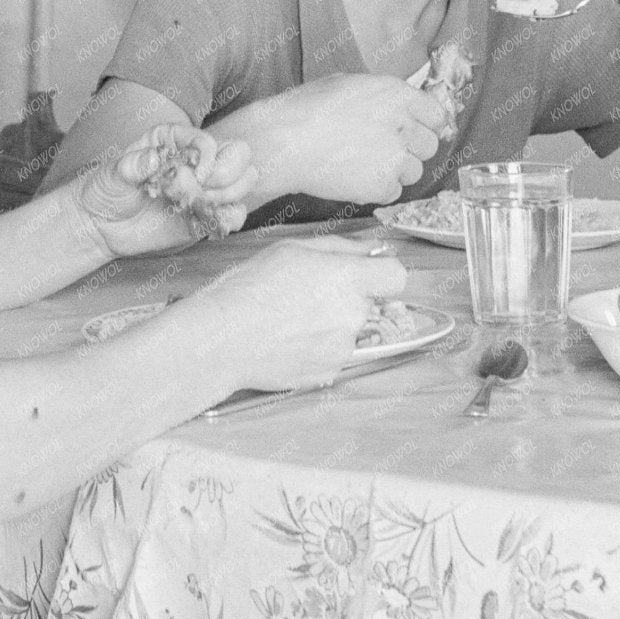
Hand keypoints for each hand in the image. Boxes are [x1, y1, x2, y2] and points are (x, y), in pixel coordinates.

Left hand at [74, 125, 258, 256]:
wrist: (102, 225)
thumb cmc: (106, 189)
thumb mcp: (112, 174)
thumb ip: (132, 165)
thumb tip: (154, 158)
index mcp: (175, 138)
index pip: (209, 140)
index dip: (208, 158)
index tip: (195, 177)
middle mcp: (197, 159)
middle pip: (239, 155)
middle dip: (226, 176)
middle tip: (200, 192)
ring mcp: (206, 187)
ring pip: (245, 181)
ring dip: (227, 197)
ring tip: (196, 207)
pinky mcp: (208, 214)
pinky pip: (236, 213)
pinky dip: (230, 219)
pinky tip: (209, 223)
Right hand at [191, 241, 411, 391]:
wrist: (223, 339)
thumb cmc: (251, 287)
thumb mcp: (292, 248)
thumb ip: (341, 247)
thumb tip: (371, 249)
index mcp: (348, 278)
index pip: (396, 276)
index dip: (382, 272)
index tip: (365, 271)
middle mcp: (353, 314)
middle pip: (368, 303)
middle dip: (347, 297)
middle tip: (308, 293)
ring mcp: (343, 347)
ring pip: (350, 329)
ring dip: (331, 323)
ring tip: (292, 319)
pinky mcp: (329, 371)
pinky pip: (335, 353)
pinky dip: (318, 347)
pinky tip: (289, 339)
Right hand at [225, 74, 448, 204]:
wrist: (285, 141)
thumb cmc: (308, 108)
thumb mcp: (350, 84)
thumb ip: (383, 96)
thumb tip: (398, 106)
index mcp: (398, 94)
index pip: (437, 114)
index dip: (426, 124)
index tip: (414, 131)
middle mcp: (404, 125)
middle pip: (429, 146)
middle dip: (411, 149)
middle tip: (384, 149)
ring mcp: (396, 158)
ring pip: (414, 172)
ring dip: (395, 170)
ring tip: (363, 163)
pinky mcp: (383, 186)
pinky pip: (393, 192)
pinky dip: (378, 189)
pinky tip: (354, 176)